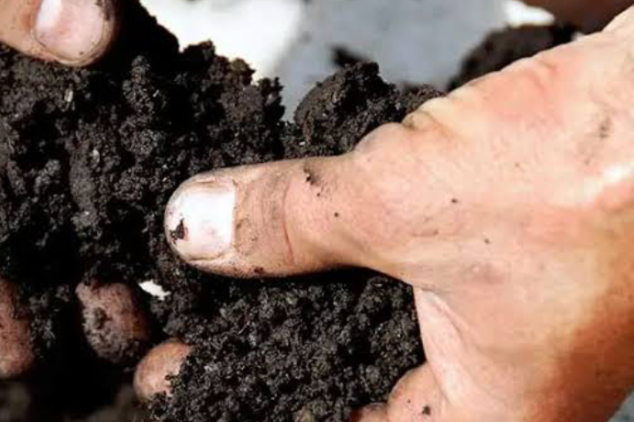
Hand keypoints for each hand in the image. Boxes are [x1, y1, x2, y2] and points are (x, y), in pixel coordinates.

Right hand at [0, 0, 136, 375]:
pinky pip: (72, 77)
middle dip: (47, 261)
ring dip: (93, 204)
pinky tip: (160, 160)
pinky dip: (115, 118)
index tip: (21, 353)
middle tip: (120, 324)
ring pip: (33, 147)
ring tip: (154, 266)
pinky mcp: (27, 20)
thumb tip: (88, 38)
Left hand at [145, 7, 633, 420]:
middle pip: (345, 378)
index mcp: (486, 418)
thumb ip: (288, 224)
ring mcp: (512, 320)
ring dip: (303, 285)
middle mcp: (503, 383)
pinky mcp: (512, 256)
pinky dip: (349, 244)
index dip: (242, 397)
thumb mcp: (402, 203)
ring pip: (375, 319)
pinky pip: (407, 267)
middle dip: (264, 340)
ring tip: (228, 266)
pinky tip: (303, 220)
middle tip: (193, 313)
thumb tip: (194, 231)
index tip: (178, 371)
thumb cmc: (600, 175)